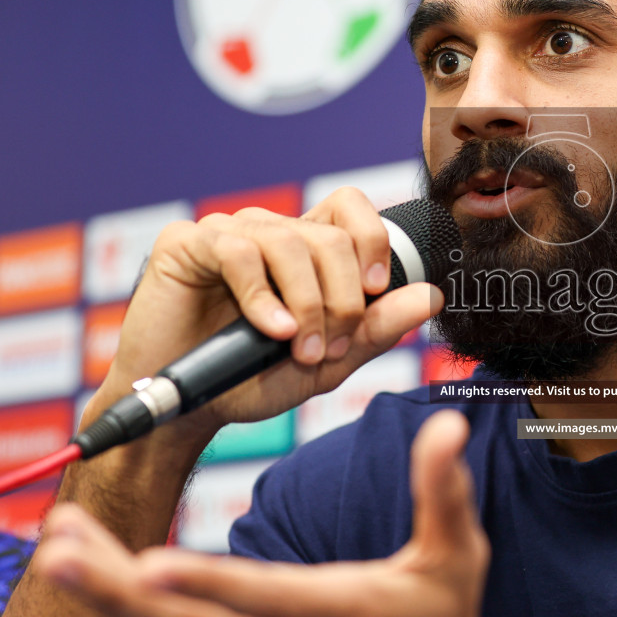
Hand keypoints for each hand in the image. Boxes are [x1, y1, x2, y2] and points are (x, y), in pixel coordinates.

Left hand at [34, 410, 497, 616]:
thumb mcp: (456, 556)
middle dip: (115, 590)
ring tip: (58, 556)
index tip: (151, 565)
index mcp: (334, 613)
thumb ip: (443, 490)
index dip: (205, 584)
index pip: (260, 598)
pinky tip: (100, 588)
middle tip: (55, 553)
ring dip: (111, 602)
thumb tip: (445, 428)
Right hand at [93, 188, 442, 446]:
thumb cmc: (253, 378)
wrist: (190, 408)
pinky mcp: (185, 244)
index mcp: (305, 248)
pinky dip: (264, 297)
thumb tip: (430, 296)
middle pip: (329, 236)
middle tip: (331, 346)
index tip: (375, 290)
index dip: (371, 241)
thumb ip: (377, 328)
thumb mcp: (329, 360)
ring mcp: (227, 233)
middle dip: (343, 298)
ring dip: (307, 304)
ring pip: (289, 243)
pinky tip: (270, 331)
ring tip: (301, 350)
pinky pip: (237, 252)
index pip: (351, 208)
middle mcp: (269, 231)